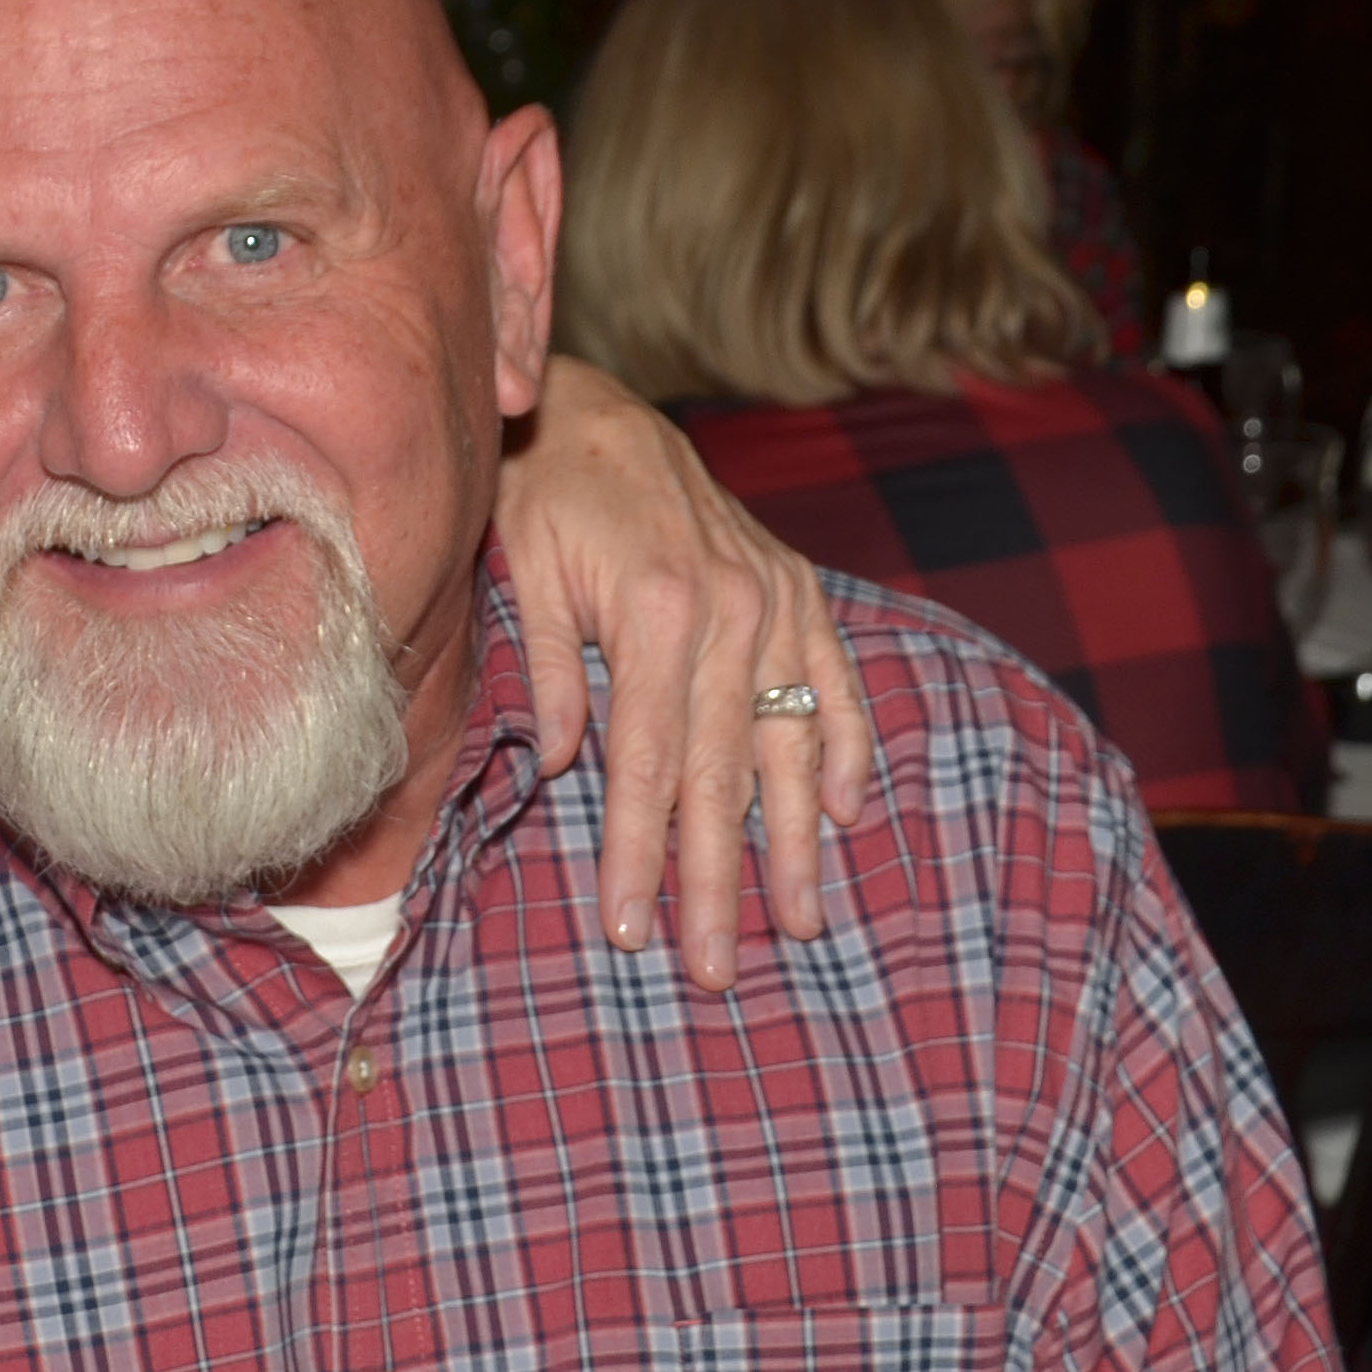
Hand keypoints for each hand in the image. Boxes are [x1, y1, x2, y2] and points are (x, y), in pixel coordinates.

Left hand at [495, 357, 869, 992]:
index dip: (641, 855)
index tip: (633, 930)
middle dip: (716, 879)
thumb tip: (558, 770)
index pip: (649, 765)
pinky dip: (846, 746)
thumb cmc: (536, 490)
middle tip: (711, 968)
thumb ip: (548, 673)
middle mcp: (731, 609)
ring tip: (799, 920)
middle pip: (723, 774)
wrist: (588, 403)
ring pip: (789, 743)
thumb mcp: (522, 574)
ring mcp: (774, 598)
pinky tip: (849, 814)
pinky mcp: (797, 586)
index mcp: (656, 612)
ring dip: (796, 840)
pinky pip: (833, 680)